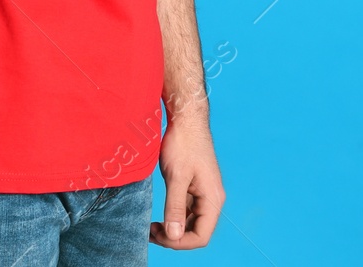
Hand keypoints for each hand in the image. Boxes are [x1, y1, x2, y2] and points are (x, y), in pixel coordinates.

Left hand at [149, 114, 223, 249]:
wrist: (186, 118)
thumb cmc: (183, 143)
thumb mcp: (176, 176)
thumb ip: (175, 207)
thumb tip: (174, 236)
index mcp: (212, 199)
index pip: (201, 236)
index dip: (179, 243)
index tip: (158, 236)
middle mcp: (211, 199)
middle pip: (196, 232)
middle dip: (173, 237)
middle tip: (150, 232)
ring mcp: (203, 193)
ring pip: (189, 223)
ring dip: (172, 229)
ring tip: (151, 227)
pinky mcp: (194, 187)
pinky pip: (186, 211)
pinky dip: (172, 217)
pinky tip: (158, 216)